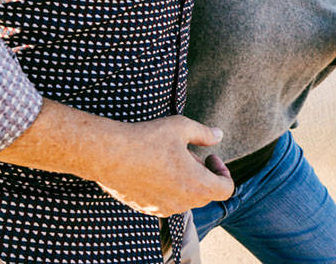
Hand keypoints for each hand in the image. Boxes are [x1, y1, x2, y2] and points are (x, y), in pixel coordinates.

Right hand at [95, 115, 234, 216]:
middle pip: (206, 193)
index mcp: (197, 184)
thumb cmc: (147, 139)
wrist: (109, 154)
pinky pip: (166, 201)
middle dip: (202, 174)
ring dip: (184, 181)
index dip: (223, 171)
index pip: (226, 189)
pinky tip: (153, 168)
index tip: (209, 156)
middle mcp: (183, 202)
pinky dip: (167, 188)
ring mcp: (164, 208)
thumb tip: (219, 135)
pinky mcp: (147, 208)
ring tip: (168, 159)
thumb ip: (204, 133)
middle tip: (186, 153)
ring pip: (185, 198)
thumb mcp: (180, 127)